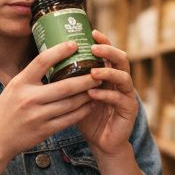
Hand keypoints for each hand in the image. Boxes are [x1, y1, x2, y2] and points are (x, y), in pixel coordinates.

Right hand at [0, 41, 98, 164]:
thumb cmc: (6, 109)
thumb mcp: (14, 87)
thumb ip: (32, 76)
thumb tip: (54, 58)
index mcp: (20, 83)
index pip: (42, 61)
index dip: (60, 51)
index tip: (74, 44)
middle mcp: (29, 98)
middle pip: (65, 85)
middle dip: (86, 78)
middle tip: (98, 71)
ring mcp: (38, 116)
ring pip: (71, 103)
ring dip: (87, 94)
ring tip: (98, 86)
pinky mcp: (45, 131)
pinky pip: (70, 119)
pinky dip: (83, 111)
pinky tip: (91, 104)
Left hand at [77, 31, 139, 158]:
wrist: (101, 142)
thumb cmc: (87, 117)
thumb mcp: (76, 96)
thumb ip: (69, 81)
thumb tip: (45, 64)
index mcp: (109, 75)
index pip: (109, 53)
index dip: (103, 41)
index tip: (91, 32)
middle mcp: (120, 82)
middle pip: (121, 59)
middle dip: (108, 52)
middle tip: (94, 48)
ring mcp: (127, 95)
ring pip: (124, 77)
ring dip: (108, 73)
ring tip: (93, 72)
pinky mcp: (128, 110)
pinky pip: (120, 99)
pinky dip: (106, 95)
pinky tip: (92, 94)